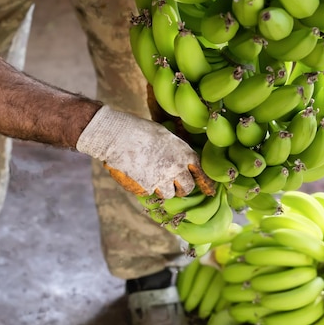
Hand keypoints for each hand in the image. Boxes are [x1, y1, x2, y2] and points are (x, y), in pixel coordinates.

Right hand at [76, 105, 214, 198]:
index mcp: (184, 154)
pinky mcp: (146, 188)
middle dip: (181, 188)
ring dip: (163, 189)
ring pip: (169, 194)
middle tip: (173, 184)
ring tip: (152, 177)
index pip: (201, 173)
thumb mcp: (165, 135)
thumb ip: (176, 151)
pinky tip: (138, 175)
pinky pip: (150, 193)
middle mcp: (176, 169)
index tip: (207, 190)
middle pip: (187, 189)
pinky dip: (146, 187)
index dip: (204, 183)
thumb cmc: (139, 130)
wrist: (116, 136)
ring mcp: (161, 180)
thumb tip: (179, 162)